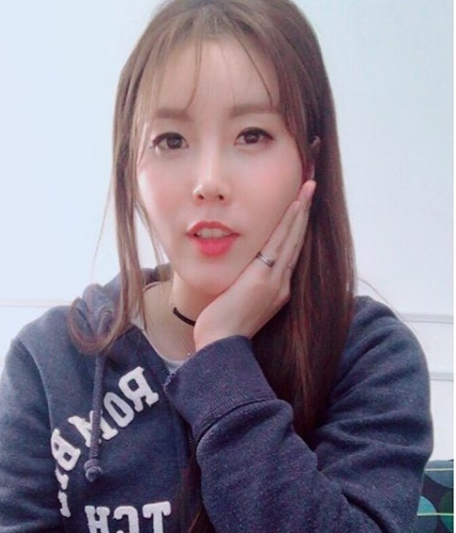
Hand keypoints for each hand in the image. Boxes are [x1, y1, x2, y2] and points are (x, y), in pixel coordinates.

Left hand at [194, 180, 315, 350]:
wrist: (220, 345)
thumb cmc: (223, 327)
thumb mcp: (238, 302)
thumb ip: (245, 285)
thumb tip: (240, 272)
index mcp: (277, 289)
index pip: (289, 251)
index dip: (296, 228)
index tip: (300, 207)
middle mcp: (282, 283)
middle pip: (296, 240)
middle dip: (304, 212)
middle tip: (310, 187)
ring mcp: (276, 279)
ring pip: (292, 238)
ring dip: (301, 211)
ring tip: (308, 187)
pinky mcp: (264, 277)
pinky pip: (280, 243)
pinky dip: (290, 223)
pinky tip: (295, 205)